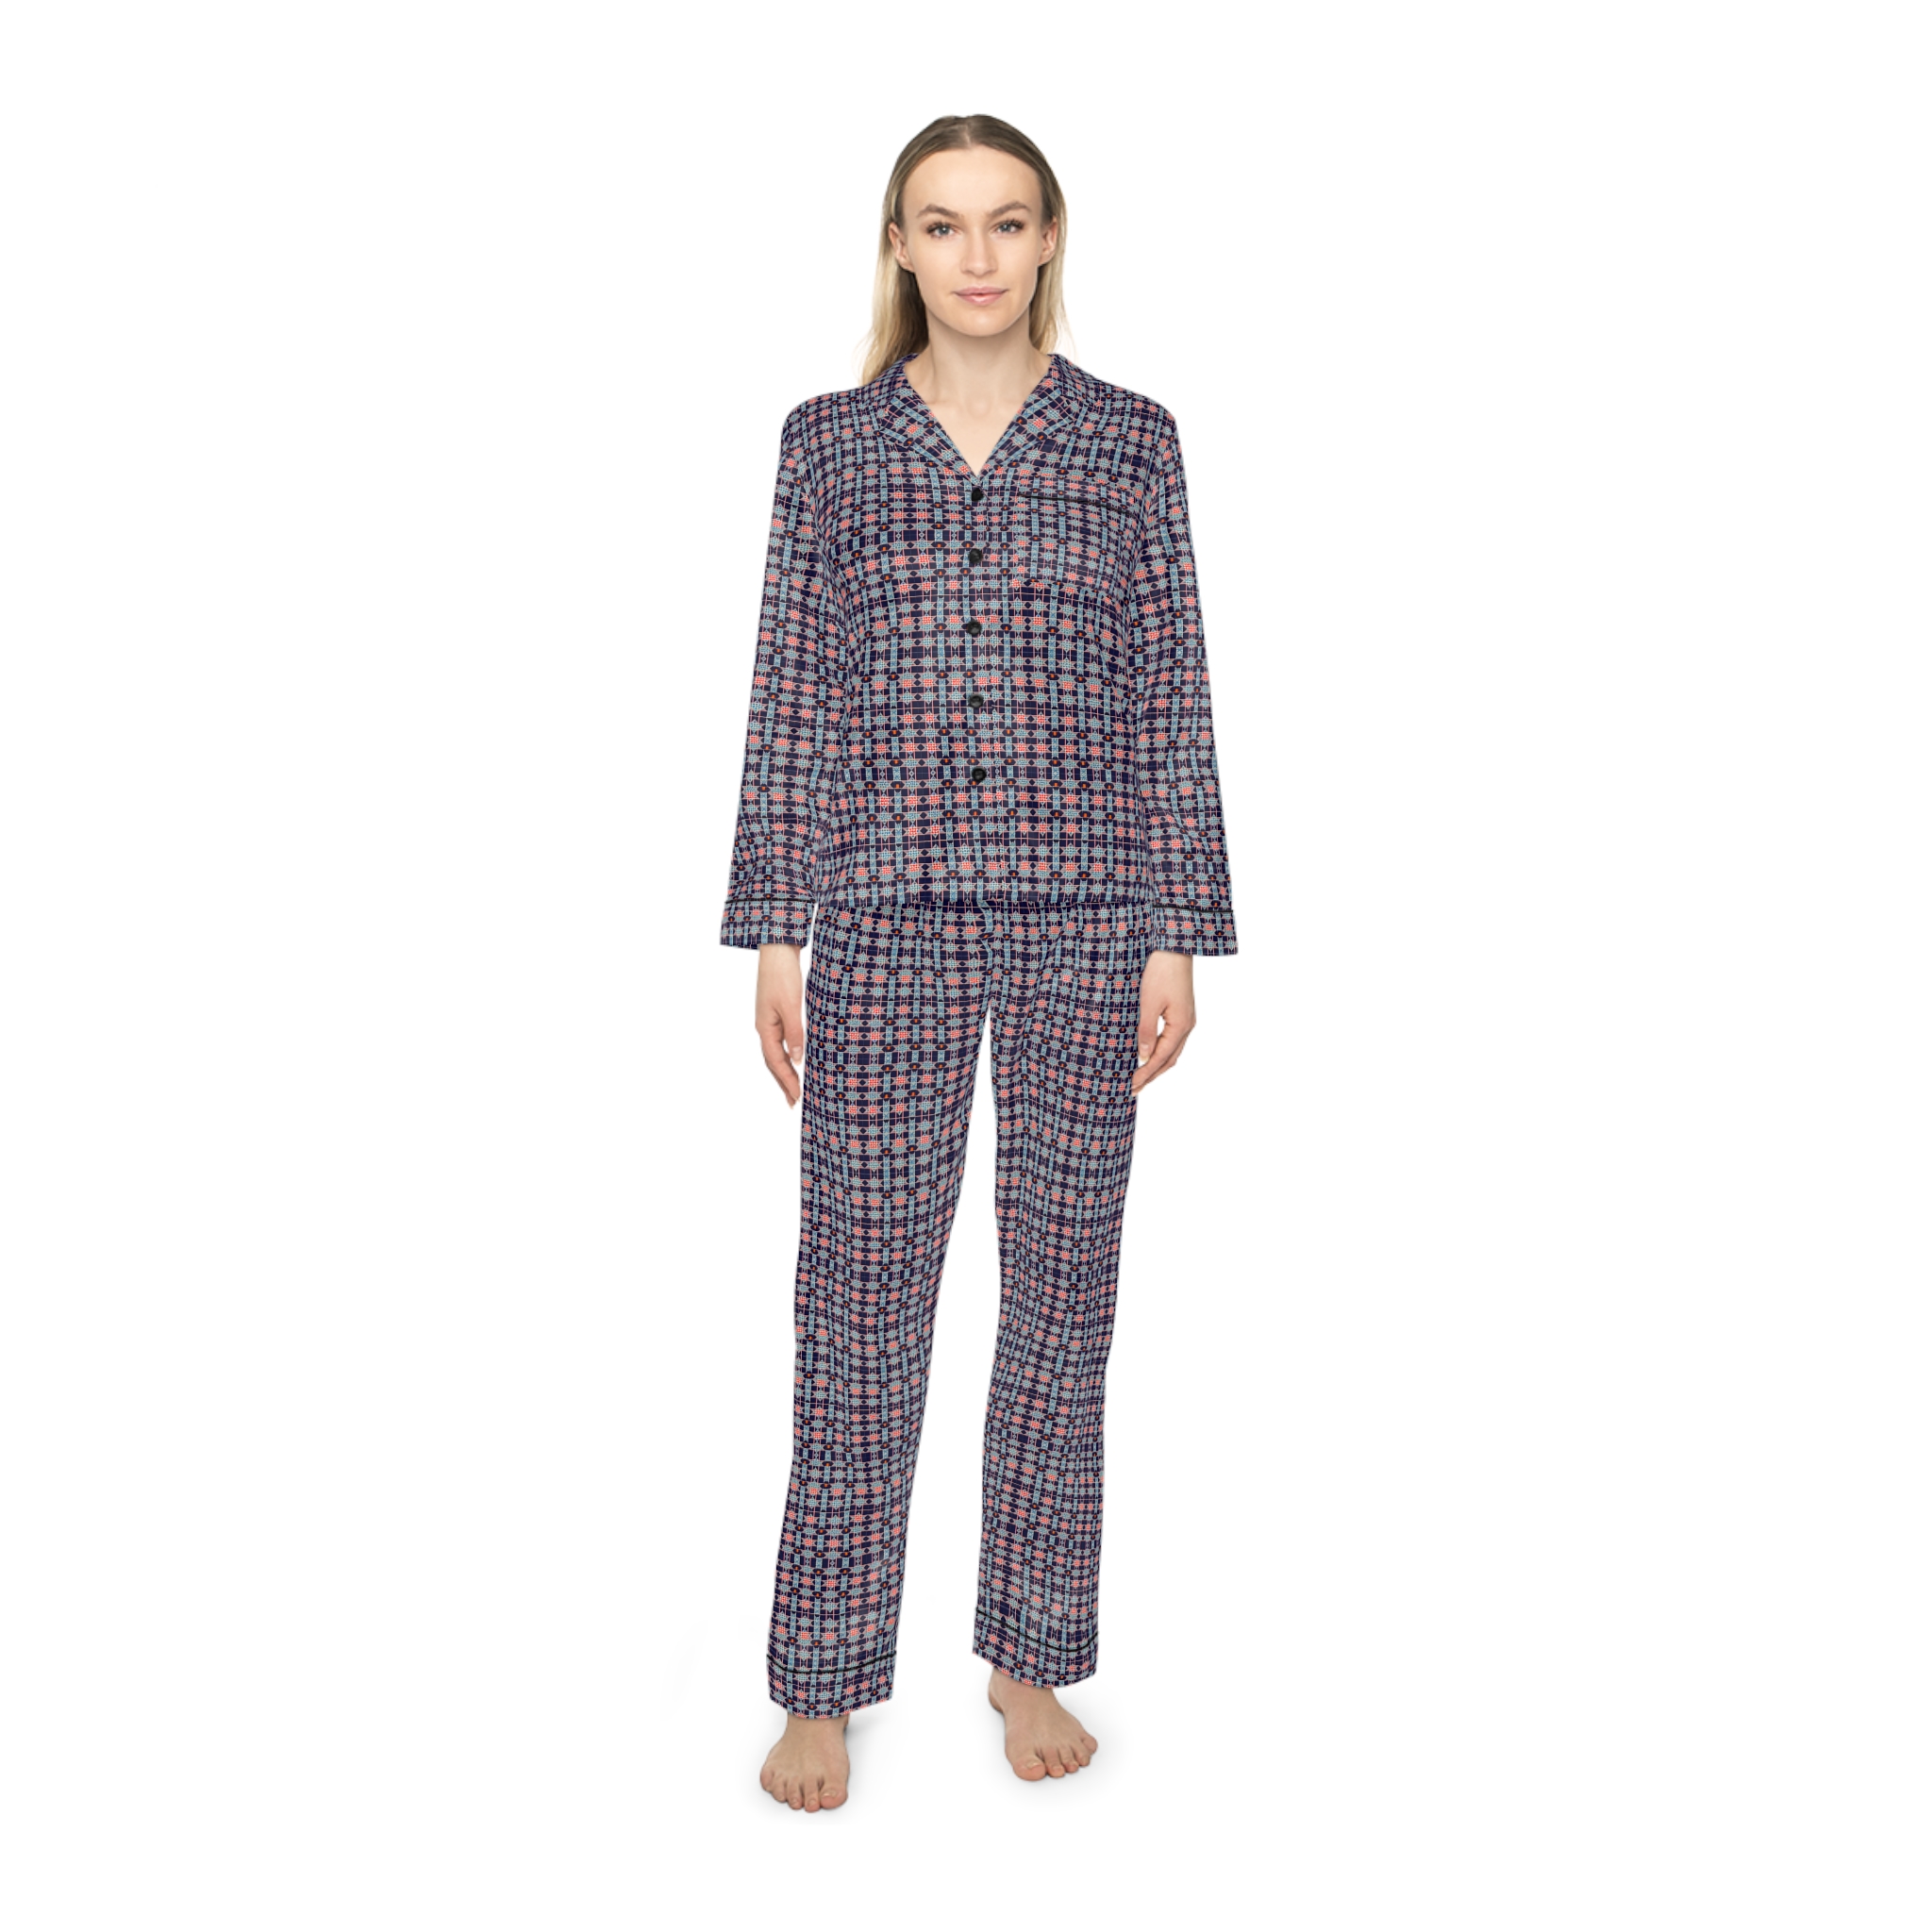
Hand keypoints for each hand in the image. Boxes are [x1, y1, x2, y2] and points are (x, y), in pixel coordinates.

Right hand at [754, 943, 805, 1106]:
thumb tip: (797, 1060)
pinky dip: (787, 1054)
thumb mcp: (791, 1006)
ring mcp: (769, 1020)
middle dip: (783, 1083)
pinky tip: (795, 1058)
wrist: (777, 950)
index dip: (788, 1081)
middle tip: (793, 1102)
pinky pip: (780, 1040)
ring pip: (775, 1052)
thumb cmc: (783, 975)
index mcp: (765, 1028)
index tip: (797, 1098)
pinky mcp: (776, 1012)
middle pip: (773, 1062)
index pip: (777, 1062)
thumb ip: (795, 1033)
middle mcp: (764, 1027)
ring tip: (793, 1087)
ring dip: (784, 1071)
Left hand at [1134, 949, 1195, 1094]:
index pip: (1161, 1058)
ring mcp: (1186, 1018)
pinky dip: (1160, 1052)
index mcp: (1181, 1026)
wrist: (1174, 947)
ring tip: (1140, 1077)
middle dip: (1151, 1075)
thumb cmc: (1161, 971)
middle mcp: (1187, 1025)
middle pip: (1169, 1060)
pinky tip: (1148, 1054)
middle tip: (1133, 1089)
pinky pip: (1171, 1039)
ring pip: (1172, 1051)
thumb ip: (1146, 1032)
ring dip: (1156, 1066)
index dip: (1145, 1074)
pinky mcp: (1180, 1011)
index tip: (1130, 1086)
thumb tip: (1143, 1057)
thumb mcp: (1148, 1003)